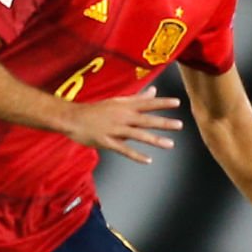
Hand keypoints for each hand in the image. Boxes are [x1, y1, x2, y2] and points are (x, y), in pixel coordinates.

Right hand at [62, 90, 181, 164]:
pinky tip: (148, 160)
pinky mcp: (107, 141)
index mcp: (124, 106)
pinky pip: (124, 150)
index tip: (177, 103)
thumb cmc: (95, 110)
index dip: (162, 103)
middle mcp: (121, 116)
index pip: (147, 103)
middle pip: (146, 119)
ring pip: (138, 135)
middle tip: (179, 124)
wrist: (72, 118)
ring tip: (170, 144)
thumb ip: (137, 98)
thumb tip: (154, 91)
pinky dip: (136, 155)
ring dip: (155, 140)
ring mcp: (114, 129)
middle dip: (163, 122)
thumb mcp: (117, 101)